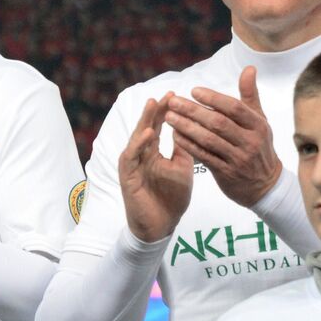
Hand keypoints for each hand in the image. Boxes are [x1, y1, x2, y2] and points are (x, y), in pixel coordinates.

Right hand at [118, 94, 193, 241]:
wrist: (160, 226)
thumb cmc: (171, 199)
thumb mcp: (182, 169)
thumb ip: (184, 149)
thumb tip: (193, 128)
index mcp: (153, 153)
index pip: (158, 127)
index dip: (166, 112)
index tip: (177, 96)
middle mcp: (140, 156)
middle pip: (146, 127)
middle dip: (155, 110)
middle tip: (166, 94)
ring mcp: (132, 165)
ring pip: (136, 138)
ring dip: (144, 121)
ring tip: (153, 105)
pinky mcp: (127, 176)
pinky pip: (131, 157)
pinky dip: (138, 144)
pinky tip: (148, 133)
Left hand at [165, 66, 280, 206]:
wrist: (265, 184)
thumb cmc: (258, 145)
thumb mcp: (259, 120)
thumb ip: (250, 95)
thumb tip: (249, 68)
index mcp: (258, 125)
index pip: (233, 108)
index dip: (213, 98)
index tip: (193, 90)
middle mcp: (250, 141)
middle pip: (218, 123)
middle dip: (193, 111)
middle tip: (173, 102)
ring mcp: (238, 158)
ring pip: (208, 140)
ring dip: (186, 128)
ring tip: (169, 117)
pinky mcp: (226, 173)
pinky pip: (204, 157)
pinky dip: (188, 146)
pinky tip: (175, 136)